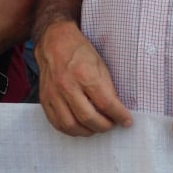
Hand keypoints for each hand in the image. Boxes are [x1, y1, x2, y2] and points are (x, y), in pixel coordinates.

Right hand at [35, 21, 132, 135]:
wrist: (55, 41)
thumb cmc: (80, 50)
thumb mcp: (100, 64)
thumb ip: (107, 87)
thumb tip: (116, 108)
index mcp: (85, 74)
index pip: (105, 103)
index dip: (119, 115)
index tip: (127, 121)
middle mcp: (67, 85)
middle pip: (88, 117)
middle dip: (104, 126)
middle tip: (112, 125)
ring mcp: (54, 94)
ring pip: (71, 125)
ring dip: (88, 131)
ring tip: (97, 127)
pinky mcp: (45, 99)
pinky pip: (57, 123)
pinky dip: (71, 130)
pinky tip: (80, 127)